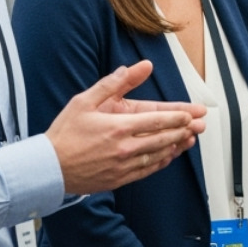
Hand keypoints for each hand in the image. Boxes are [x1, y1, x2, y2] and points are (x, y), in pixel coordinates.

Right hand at [46, 61, 207, 193]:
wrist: (47, 168)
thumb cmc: (64, 134)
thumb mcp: (85, 100)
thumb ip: (115, 83)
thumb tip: (139, 67)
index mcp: (117, 127)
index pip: (157, 120)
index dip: (178, 117)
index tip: (191, 113)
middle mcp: (124, 148)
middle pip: (163, 138)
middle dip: (184, 130)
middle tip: (200, 126)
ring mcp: (123, 166)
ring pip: (158, 155)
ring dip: (176, 147)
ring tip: (190, 140)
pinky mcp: (119, 179)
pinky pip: (147, 171)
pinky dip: (161, 163)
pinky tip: (169, 157)